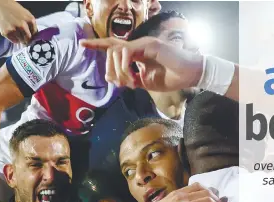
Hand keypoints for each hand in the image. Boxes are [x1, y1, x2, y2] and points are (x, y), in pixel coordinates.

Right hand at [0, 0, 36, 44]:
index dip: (33, 37)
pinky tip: (12, 32)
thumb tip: (34, 36)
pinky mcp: (6, 32)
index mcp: (30, 20)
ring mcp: (14, 29)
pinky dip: (14, 39)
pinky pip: (14, 41)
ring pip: (21, 41)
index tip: (32, 38)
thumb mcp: (26, 14)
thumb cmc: (14, 9)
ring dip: (20, 39)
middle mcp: (22, 25)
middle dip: (28, 40)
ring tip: (17, 32)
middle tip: (26, 39)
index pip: (35, 34)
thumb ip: (31, 24)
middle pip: (28, 39)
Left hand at [80, 37, 203, 91]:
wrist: (191, 75)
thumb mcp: (146, 82)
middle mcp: (138, 45)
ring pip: (116, 51)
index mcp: (137, 53)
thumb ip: (130, 79)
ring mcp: (144, 44)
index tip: (82, 44)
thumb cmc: (172, 77)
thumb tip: (115, 79)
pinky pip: (127, 53)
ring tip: (132, 83)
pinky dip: (126, 68)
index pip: (113, 46)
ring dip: (119, 71)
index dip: (97, 44)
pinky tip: (136, 79)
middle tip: (125, 85)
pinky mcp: (150, 46)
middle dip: (111, 70)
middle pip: (110, 50)